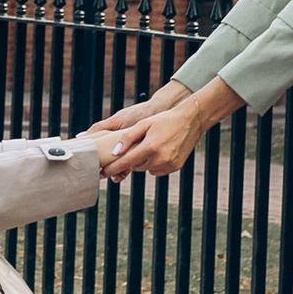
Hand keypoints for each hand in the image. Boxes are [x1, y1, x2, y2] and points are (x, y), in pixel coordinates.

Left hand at [95, 79, 238, 179]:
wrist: (190, 121)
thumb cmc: (164, 120)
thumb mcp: (144, 124)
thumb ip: (127, 138)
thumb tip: (115, 152)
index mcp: (149, 147)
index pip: (125, 162)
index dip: (112, 168)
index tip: (102, 173)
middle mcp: (159, 158)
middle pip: (135, 166)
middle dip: (131, 159)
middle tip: (132, 149)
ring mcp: (168, 164)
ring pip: (146, 169)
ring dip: (143, 162)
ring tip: (149, 146)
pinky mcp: (175, 167)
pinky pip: (157, 170)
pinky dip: (154, 164)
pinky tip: (159, 151)